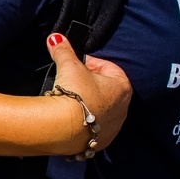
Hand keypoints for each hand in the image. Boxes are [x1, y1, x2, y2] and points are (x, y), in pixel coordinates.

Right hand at [46, 32, 130, 154]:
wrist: (64, 128)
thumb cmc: (74, 94)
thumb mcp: (68, 66)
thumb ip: (63, 50)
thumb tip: (55, 37)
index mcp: (122, 87)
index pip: (108, 67)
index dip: (90, 63)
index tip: (75, 64)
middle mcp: (124, 107)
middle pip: (107, 89)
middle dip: (91, 84)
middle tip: (71, 81)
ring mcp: (114, 126)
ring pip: (103, 109)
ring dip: (89, 103)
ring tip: (70, 101)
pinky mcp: (102, 141)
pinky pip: (96, 126)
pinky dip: (86, 121)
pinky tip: (71, 118)